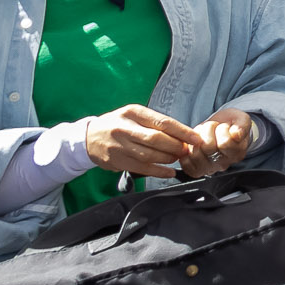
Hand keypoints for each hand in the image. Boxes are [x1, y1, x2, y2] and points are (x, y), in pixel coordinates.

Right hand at [85, 105, 204, 178]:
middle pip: (157, 139)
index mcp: (133, 112)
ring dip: (168, 158)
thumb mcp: (134, 115)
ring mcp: (119, 146)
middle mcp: (125, 128)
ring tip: (177, 158)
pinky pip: (141, 168)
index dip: (182, 131)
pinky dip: (158, 171)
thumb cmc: (118, 124)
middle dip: (176, 146)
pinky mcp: (117, 161)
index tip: (196, 138)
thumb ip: (154, 122)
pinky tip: (168, 171)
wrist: (88, 138)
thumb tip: (182, 134)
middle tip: (186, 150)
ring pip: (149, 155)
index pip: (163, 122)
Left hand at [179, 107, 254, 177]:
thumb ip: (242, 125)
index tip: (224, 126)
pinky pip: (186, 162)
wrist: (220, 130)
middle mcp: (224, 164)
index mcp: (237, 152)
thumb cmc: (230, 125)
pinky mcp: (196, 171)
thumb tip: (237, 135)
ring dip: (196, 140)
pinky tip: (195, 145)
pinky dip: (187, 150)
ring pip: (195, 154)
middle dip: (207, 131)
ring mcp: (209, 169)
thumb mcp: (241, 119)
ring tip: (203, 136)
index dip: (222, 130)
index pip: (225, 143)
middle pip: (208, 147)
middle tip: (212, 129)